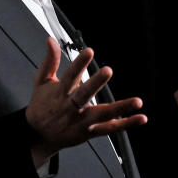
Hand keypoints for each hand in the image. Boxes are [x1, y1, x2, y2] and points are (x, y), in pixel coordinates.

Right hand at [25, 37, 146, 164]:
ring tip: (137, 102)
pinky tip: (140, 118)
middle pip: (84, 95)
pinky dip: (126, 124)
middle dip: (95, 83)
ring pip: (102, 115)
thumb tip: (51, 40)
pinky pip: (110, 129)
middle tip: (107, 71)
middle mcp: (70, 108)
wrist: (38, 136)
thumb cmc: (41, 107)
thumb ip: (50, 61)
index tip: (89, 51)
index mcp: (59, 93)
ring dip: (121, 108)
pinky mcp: (89, 132)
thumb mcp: (41, 82)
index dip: (79, 63)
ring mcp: (81, 121)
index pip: (70, 75)